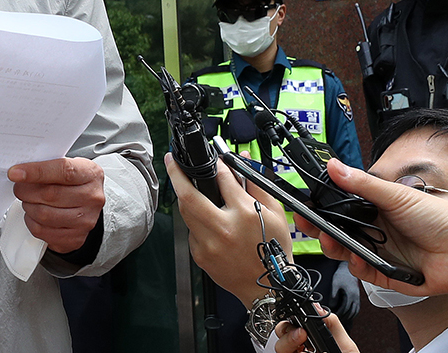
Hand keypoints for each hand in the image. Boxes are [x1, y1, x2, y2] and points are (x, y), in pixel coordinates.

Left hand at [8, 157, 104, 253]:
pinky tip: (34, 215)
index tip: (15, 173)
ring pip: (44, 214)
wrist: (86, 205)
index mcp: (91, 174)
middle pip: (50, 194)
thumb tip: (20, 171)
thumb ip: (47, 166)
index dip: (36, 171)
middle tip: (19, 187)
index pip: (63, 171)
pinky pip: (42, 231)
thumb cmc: (72, 183)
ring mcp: (86, 220)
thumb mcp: (66, 167)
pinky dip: (31, 222)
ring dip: (28, 206)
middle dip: (26, 191)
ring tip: (29, 200)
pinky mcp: (75, 238)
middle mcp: (92, 197)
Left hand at [166, 152, 291, 306]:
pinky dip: (196, 222)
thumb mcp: (276, 214)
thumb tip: (240, 163)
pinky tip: (207, 222)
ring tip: (186, 186)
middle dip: (175, 174)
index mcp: (246, 214)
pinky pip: (191, 231)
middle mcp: (224, 228)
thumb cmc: (273, 250)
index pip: (223, 179)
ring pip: (185, 212)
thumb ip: (257, 185)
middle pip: (188, 195)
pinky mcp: (200, 255)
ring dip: (184, 197)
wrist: (267, 286)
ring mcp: (209, 244)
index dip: (216, 165)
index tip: (212, 160)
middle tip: (171, 160)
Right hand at [274, 312, 357, 352]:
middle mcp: (301, 351)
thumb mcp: (346, 346)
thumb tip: (318, 307)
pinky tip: (300, 352)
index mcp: (314, 342)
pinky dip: (287, 350)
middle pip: (281, 334)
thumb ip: (333, 325)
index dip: (294, 320)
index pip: (295, 325)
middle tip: (301, 333)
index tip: (302, 322)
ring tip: (301, 342)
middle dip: (286, 330)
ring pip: (278, 347)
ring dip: (286, 342)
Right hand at [294, 158, 447, 298]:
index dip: (319, 207)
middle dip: (318, 228)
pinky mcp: (385, 274)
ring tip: (332, 241)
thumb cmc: (440, 221)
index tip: (304, 205)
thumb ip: (361, 184)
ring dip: (334, 247)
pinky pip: (362, 273)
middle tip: (308, 224)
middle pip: (335, 231)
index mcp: (374, 209)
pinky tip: (359, 259)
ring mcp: (378, 252)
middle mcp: (373, 230)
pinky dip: (358, 267)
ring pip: (344, 252)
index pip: (338, 207)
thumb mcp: (396, 195)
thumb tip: (333, 166)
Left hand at [328, 261, 359, 321]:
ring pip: (354, 312)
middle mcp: (355, 299)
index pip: (345, 309)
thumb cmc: (341, 276)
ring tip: (341, 319)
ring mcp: (357, 299)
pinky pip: (356, 310)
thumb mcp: (335, 284)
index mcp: (350, 295)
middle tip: (336, 320)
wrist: (348, 271)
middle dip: (343, 317)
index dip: (339, 314)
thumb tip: (331, 305)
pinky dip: (352, 314)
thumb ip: (333, 295)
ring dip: (348, 317)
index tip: (333, 316)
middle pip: (350, 312)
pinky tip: (347, 315)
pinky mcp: (357, 299)